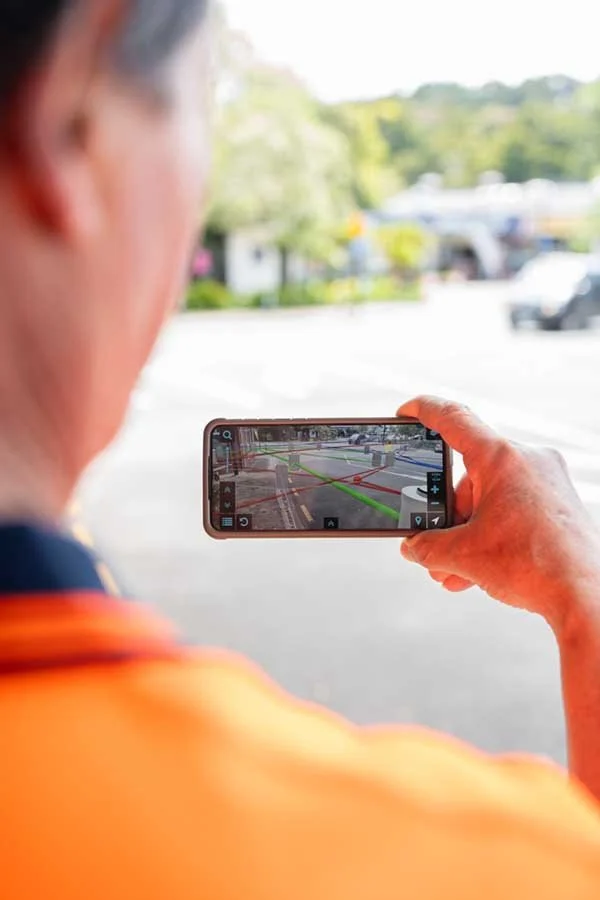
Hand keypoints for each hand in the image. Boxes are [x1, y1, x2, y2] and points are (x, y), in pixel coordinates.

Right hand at [398, 396, 599, 632]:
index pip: (454, 419)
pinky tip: (478, 571)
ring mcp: (546, 481)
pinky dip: (490, 535)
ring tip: (454, 570)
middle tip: (432, 546)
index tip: (406, 413)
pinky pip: (512, 509)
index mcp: (502, 458)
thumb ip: (428, 547)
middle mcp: (527, 461)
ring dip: (467, 534)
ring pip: (490, 498)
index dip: (424, 411)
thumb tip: (414, 548)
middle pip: (468, 476)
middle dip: (446, 517)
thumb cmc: (537, 566)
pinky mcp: (557, 503)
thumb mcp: (464, 556)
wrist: (588, 595)